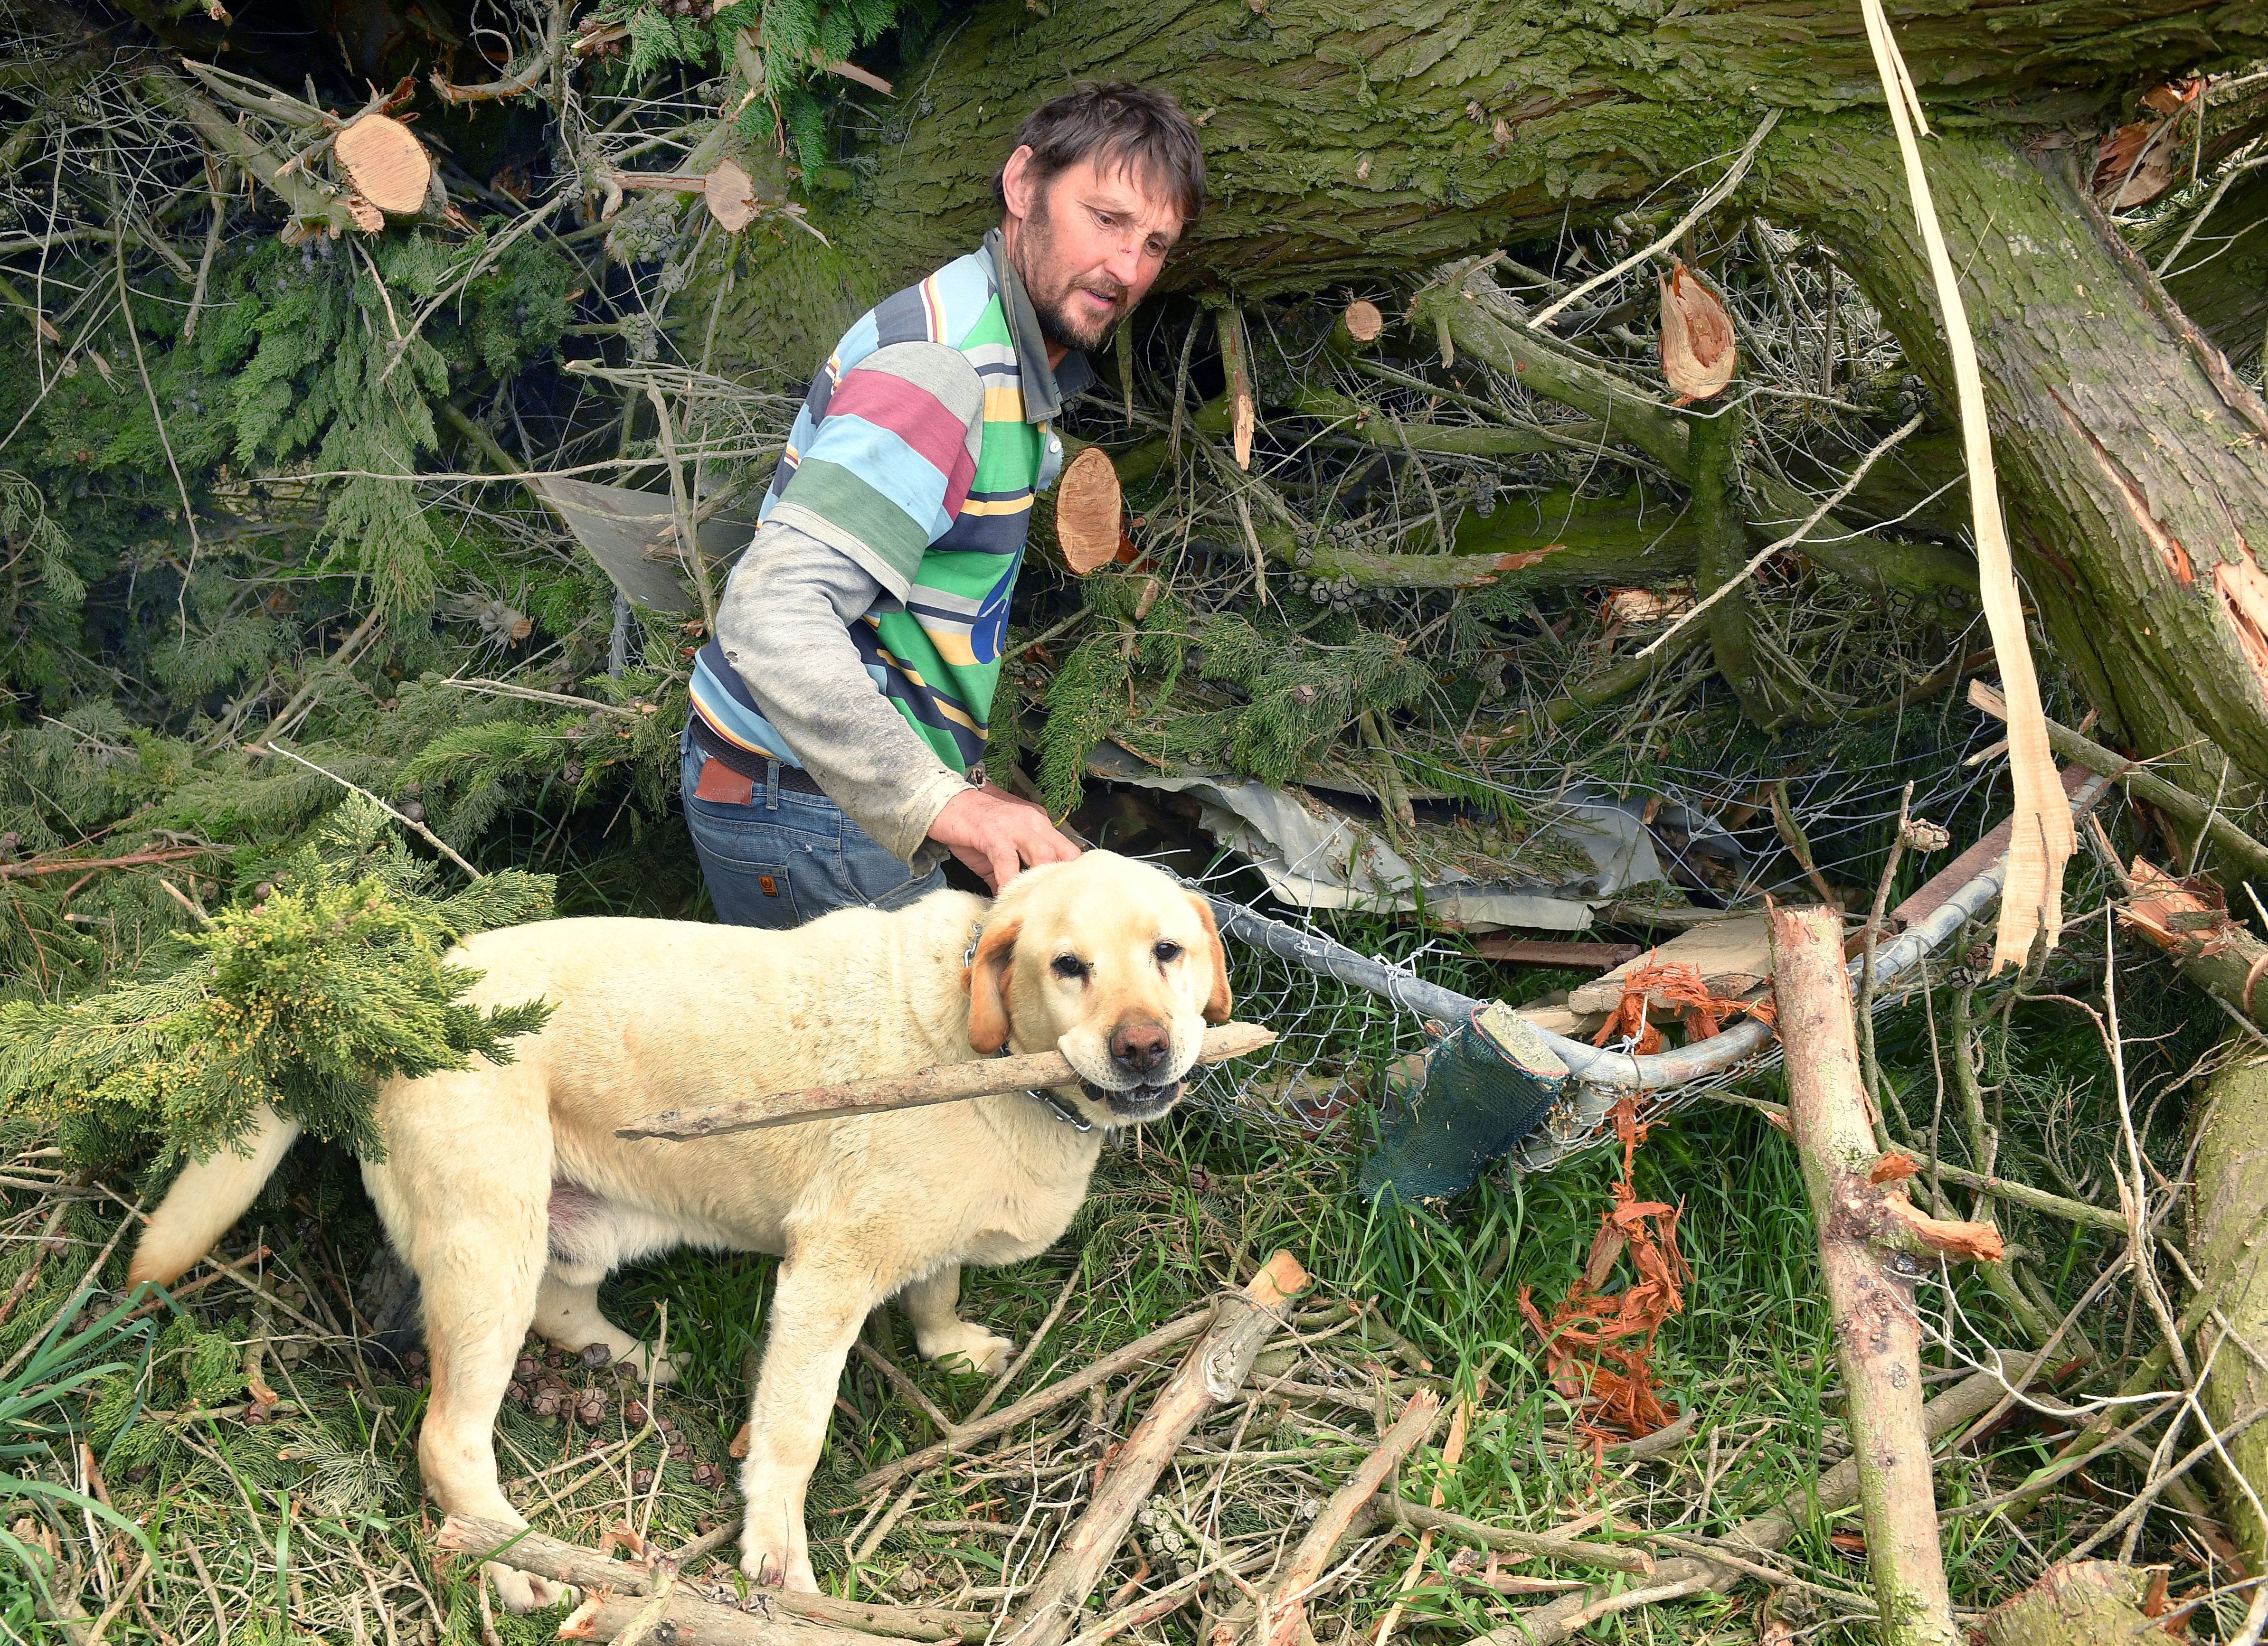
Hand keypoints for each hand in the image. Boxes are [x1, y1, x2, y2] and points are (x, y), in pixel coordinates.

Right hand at [928, 782, 1080, 891]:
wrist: (944, 803)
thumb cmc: (972, 826)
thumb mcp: (999, 850)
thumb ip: (1012, 874)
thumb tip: (1016, 901)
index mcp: (1039, 824)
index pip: (1068, 851)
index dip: (1070, 876)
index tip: (1066, 897)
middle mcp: (1034, 822)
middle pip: (1064, 854)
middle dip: (1062, 882)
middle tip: (1056, 906)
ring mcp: (1016, 826)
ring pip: (1043, 855)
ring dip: (1041, 883)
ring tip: (1036, 906)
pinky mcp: (994, 833)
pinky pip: (1008, 863)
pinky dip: (1009, 884)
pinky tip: (1005, 899)